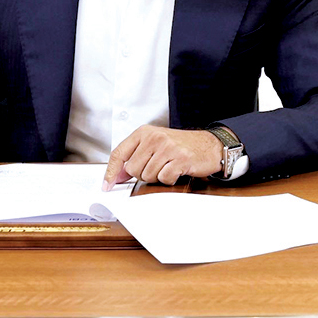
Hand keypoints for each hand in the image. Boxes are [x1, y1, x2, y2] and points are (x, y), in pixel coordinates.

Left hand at [105, 125, 223, 187]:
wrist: (209, 145)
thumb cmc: (181, 146)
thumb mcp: (154, 145)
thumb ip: (135, 157)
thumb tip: (117, 175)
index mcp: (145, 132)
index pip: (119, 153)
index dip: (111, 172)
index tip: (107, 185)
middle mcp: (155, 137)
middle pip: (132, 169)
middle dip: (142, 174)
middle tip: (157, 167)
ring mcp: (168, 147)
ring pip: (147, 176)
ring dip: (157, 177)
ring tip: (168, 167)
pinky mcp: (180, 159)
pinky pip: (164, 178)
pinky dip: (169, 180)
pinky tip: (177, 171)